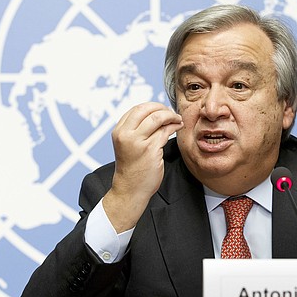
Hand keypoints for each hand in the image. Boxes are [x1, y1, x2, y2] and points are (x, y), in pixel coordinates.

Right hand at [103, 102, 182, 232]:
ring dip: (171, 116)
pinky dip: (174, 126)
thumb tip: (156, 113)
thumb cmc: (132, 168)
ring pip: (158, 118)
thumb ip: (136, 129)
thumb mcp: (128, 144)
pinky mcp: (150, 150)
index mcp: (119, 131)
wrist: (130, 189)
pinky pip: (166, 131)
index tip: (161, 110)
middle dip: (162, 108)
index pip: (136, 109)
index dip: (152, 106)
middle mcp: (126, 134)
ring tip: (177, 119)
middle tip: (171, 113)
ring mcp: (138, 142)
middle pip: (146, 109)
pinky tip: (178, 127)